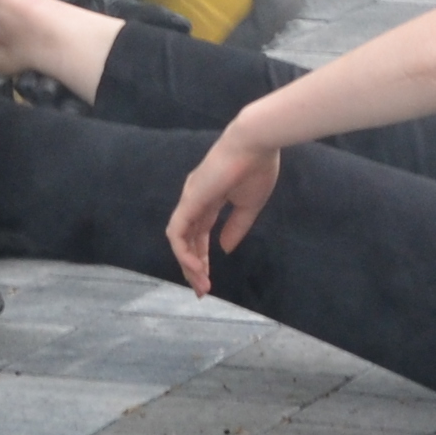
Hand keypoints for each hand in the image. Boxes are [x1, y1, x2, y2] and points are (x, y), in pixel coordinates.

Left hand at [164, 124, 283, 293]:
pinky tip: (197, 268)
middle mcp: (195, 200)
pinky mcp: (189, 201)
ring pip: (180, 239)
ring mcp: (190, 200)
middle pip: (187, 240)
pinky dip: (184, 252)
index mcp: (210, 199)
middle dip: (193, 267)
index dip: (203, 257)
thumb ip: (236, 227)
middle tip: (202, 290)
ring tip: (202, 285)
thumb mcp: (249, 206)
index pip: (199, 233)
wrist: (256, 144)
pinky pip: (178, 232)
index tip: (208, 280)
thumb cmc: (257, 168)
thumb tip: (223, 249)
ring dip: (188, 264)